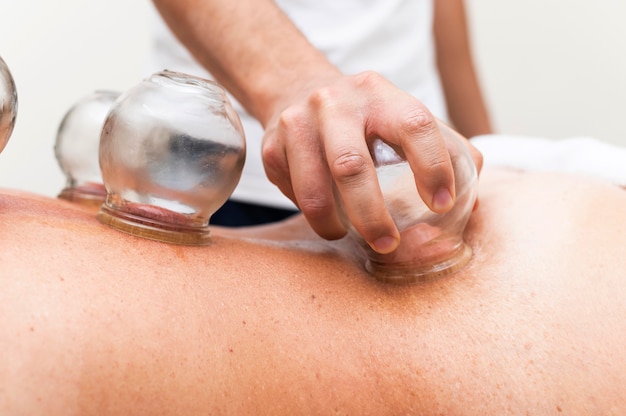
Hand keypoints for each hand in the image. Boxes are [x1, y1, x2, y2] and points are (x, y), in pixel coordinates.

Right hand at [262, 71, 482, 253]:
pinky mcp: (272, 146)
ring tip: (346, 236)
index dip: (433, 167)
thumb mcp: (405, 118)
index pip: (415, 125)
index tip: (442, 204)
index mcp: (382, 95)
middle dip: (372, 215)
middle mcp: (337, 103)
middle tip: (389, 244)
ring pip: (313, 188)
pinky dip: (310, 213)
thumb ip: (446, 152)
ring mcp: (298, 123)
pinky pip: (291, 192)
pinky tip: (323, 212)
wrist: (299, 87)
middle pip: (351, 167)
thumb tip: (468, 205)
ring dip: (332, 224)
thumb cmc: (366, 117)